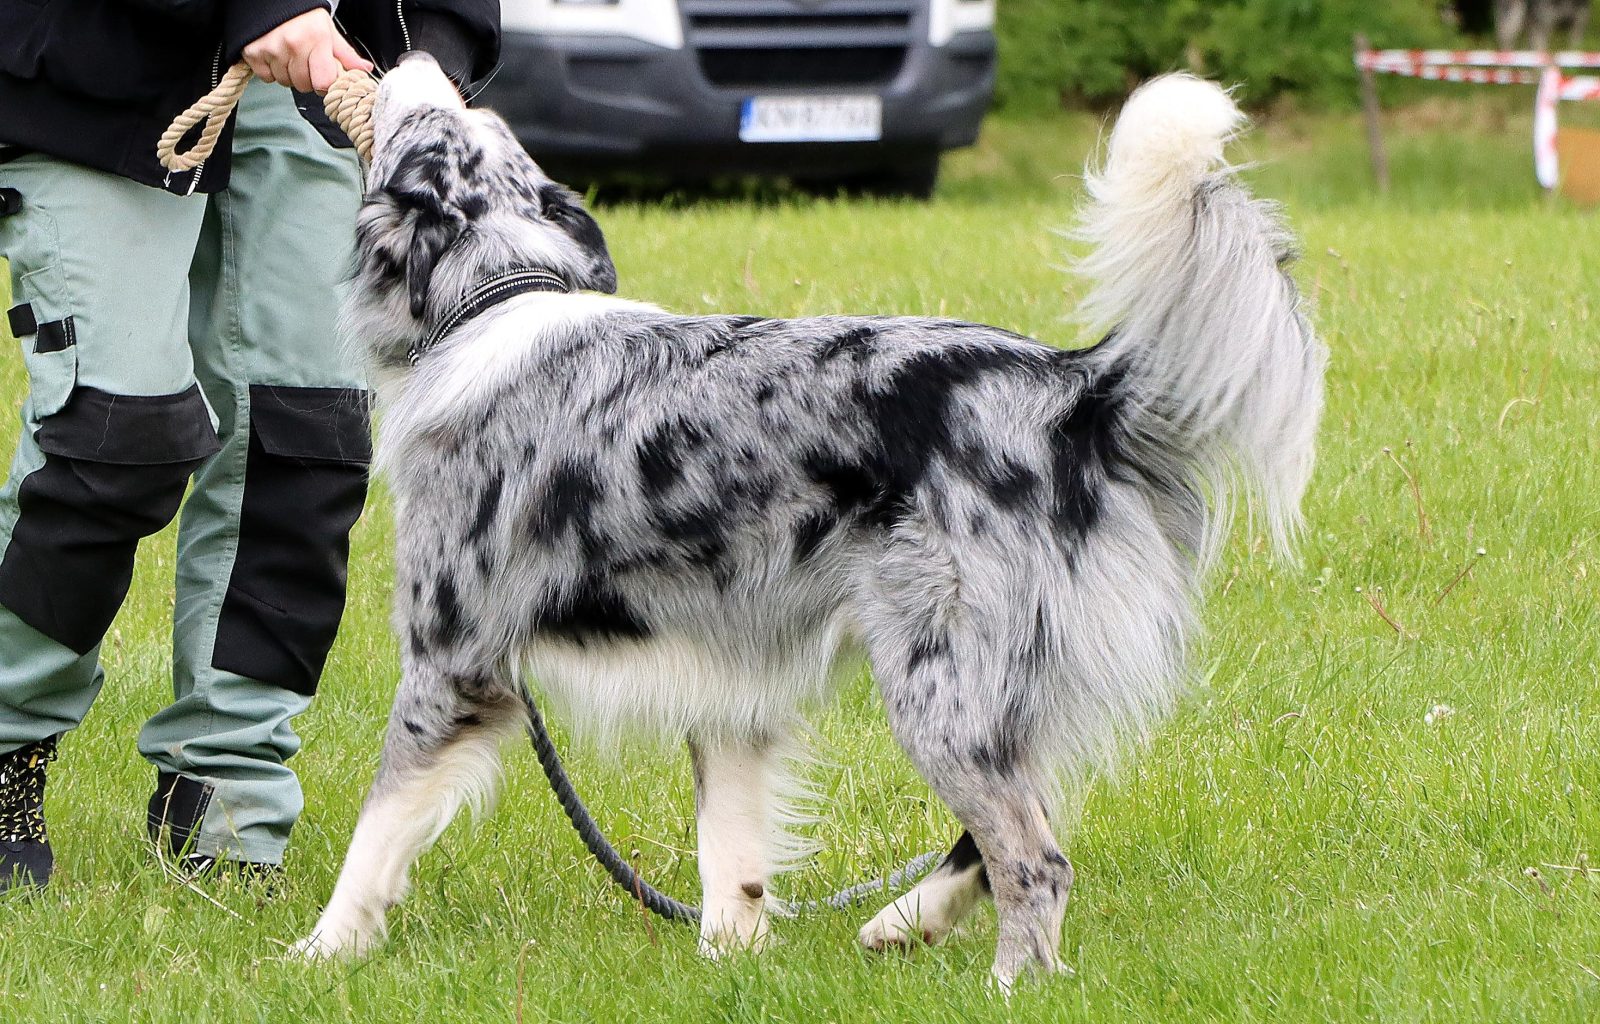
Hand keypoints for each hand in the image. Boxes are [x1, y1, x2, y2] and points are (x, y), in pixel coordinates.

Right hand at [242, 8, 373, 93]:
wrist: (273, 0)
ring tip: (290, 55)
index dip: (325, 85)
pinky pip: (266, 77)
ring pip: (285, 82)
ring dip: (289, 74)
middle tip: (305, 61)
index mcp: (316, 39)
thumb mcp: (328, 31)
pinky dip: (271, 71)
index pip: (324, 83)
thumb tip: (365, 69)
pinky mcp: (253, 52)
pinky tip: (276, 56)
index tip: (324, 78)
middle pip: (303, 85)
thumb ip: (346, 54)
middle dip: (307, 78)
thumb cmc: (303, 16)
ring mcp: (271, 48)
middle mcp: (293, 44)